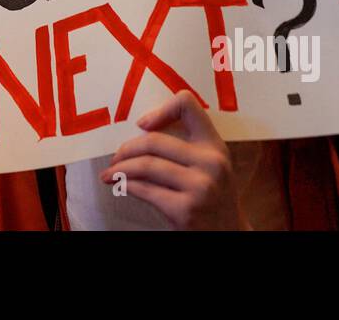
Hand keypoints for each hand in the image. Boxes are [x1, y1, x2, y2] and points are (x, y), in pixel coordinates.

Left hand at [101, 90, 247, 229]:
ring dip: (120, 169)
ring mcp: (200, 187)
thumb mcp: (210, 165)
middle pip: (154, 140)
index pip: (188, 105)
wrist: (228, 233)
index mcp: (214, 145)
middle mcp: (211, 162)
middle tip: (116, 158)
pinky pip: (145, 190)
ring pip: (146, 165)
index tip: (142, 124)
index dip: (160, 110)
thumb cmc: (211, 196)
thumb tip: (140, 131)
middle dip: (126, 149)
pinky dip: (127, 186)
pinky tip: (121, 186)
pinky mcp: (185, 210)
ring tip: (110, 174)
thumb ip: (187, 146)